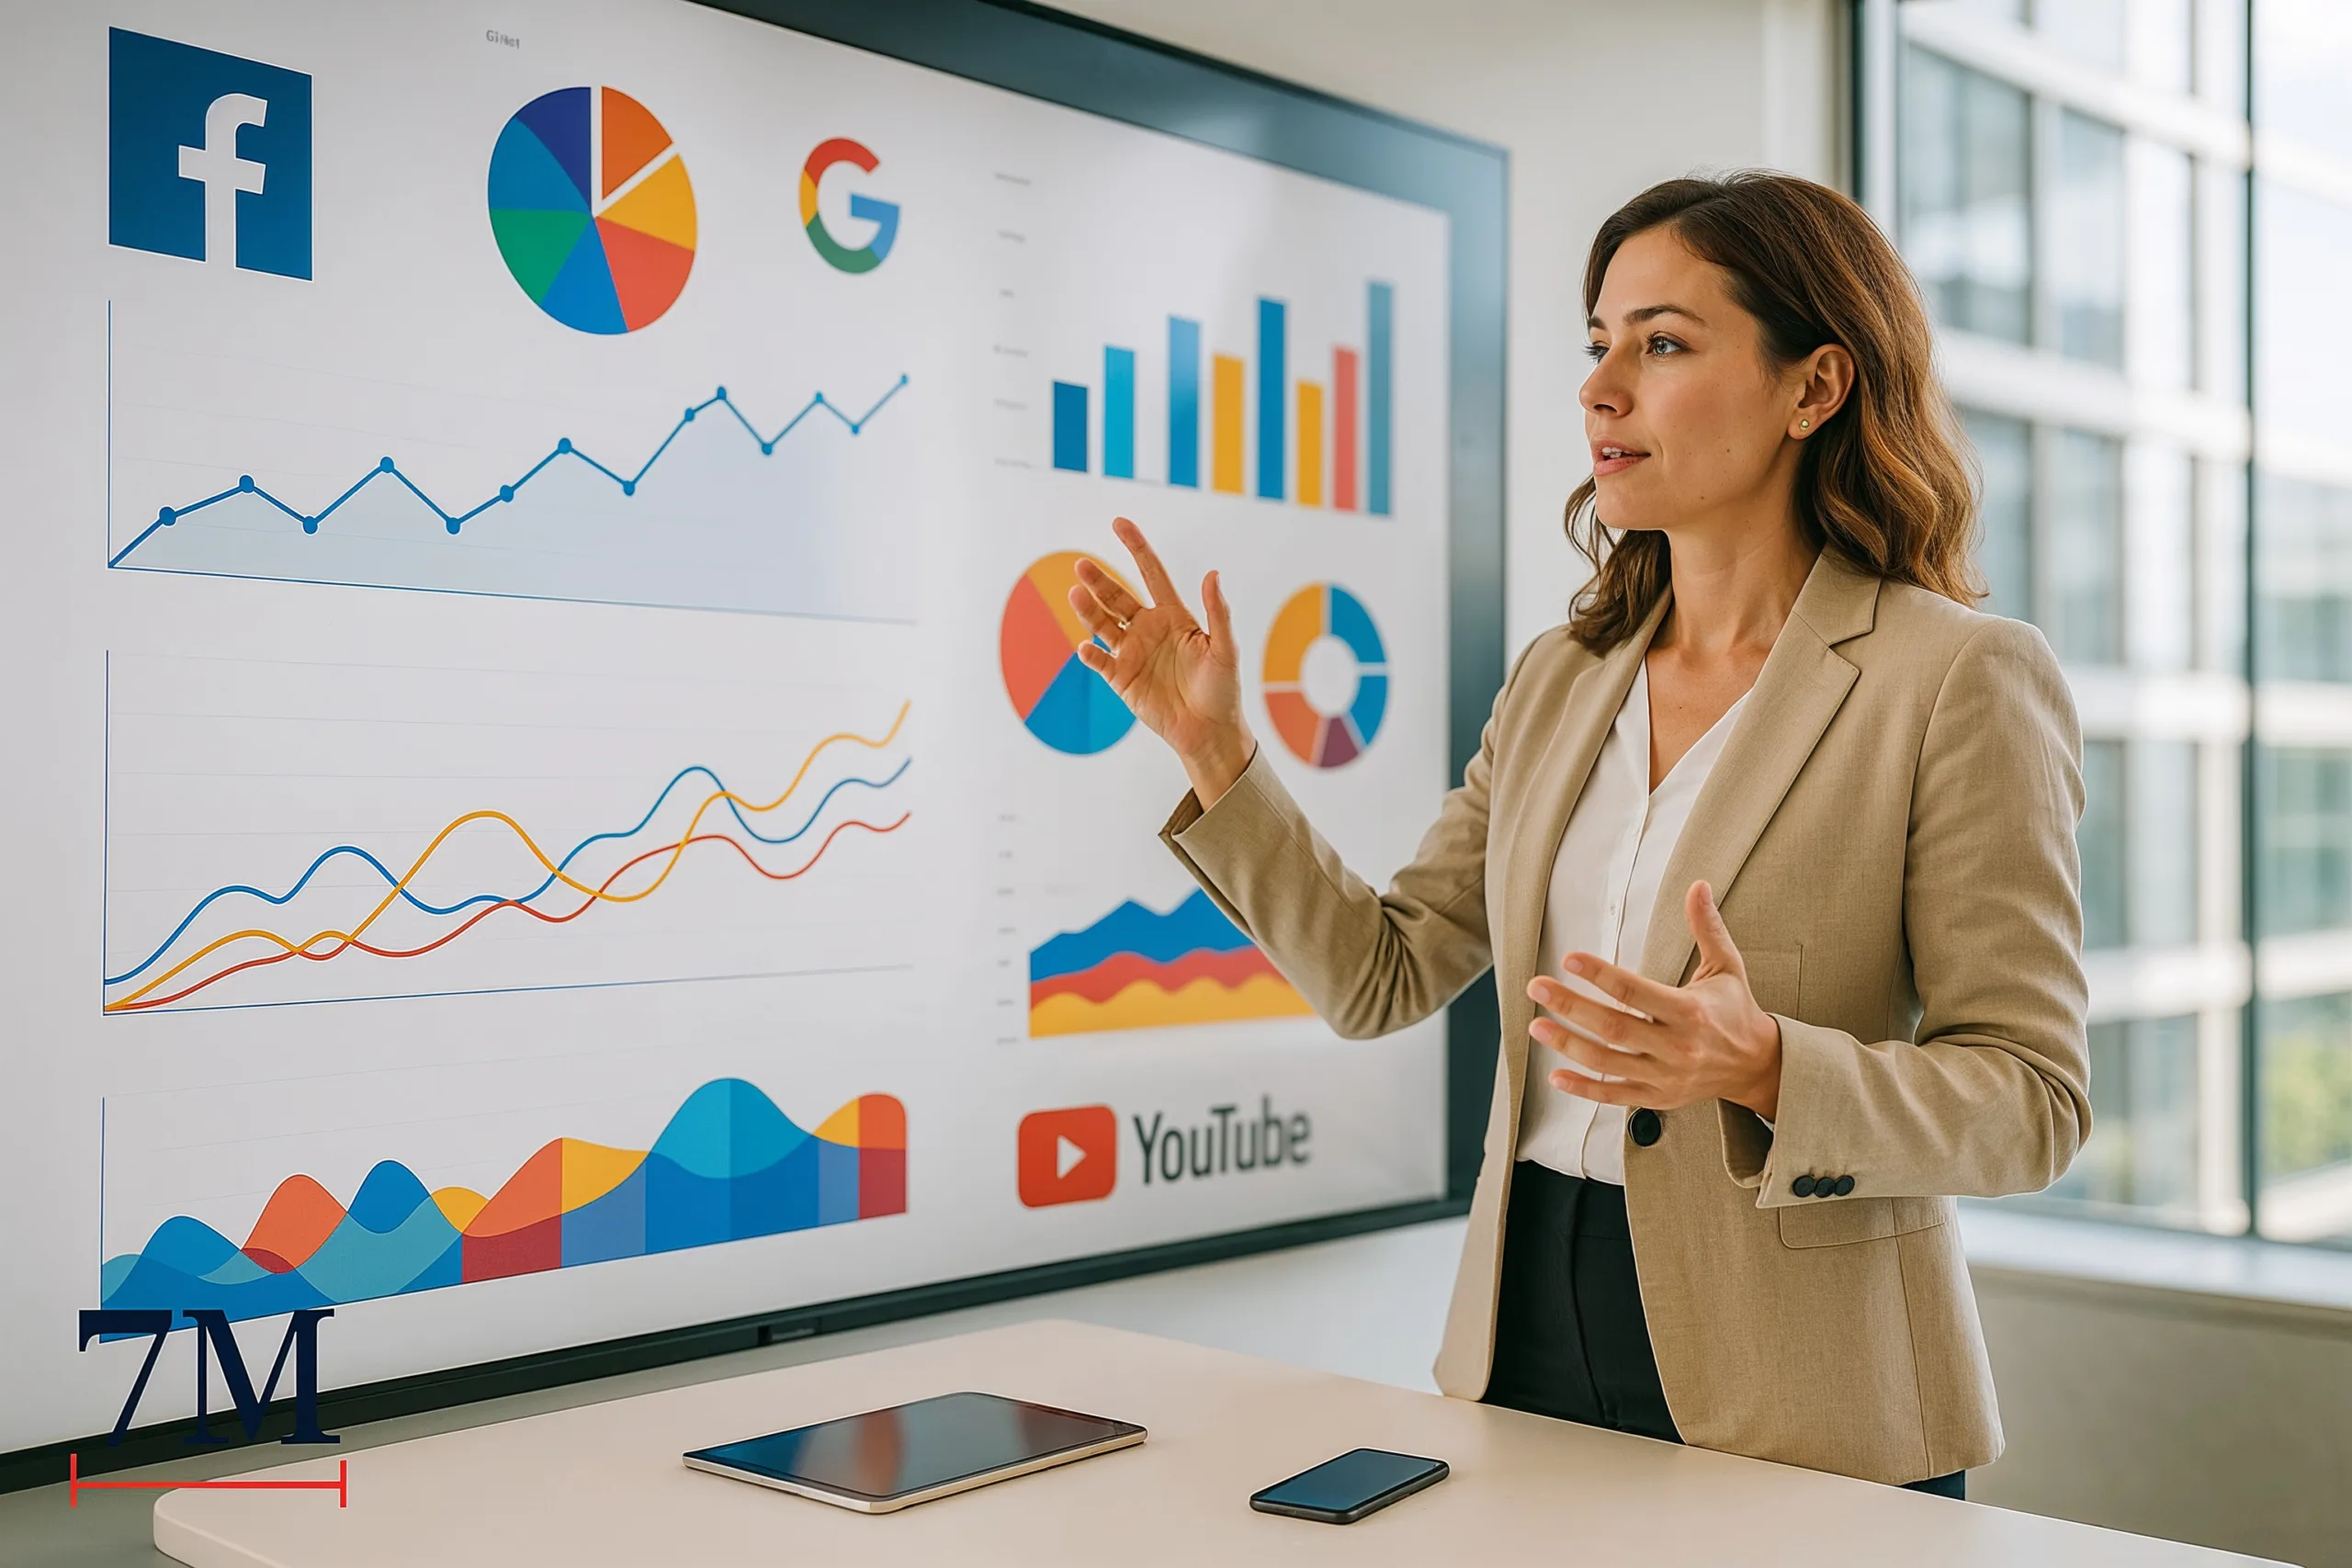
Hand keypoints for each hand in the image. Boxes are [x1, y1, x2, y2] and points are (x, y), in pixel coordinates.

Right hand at [1068, 517, 1256, 805]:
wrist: (1210, 731)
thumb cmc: (1223, 689)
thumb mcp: (1225, 649)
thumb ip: (1218, 612)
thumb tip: (1213, 574)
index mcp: (1174, 616)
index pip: (1151, 573)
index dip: (1136, 547)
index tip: (1119, 523)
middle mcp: (1149, 630)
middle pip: (1118, 596)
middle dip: (1100, 580)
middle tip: (1082, 564)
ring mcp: (1133, 653)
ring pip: (1103, 624)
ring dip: (1088, 610)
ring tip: (1075, 593)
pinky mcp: (1121, 679)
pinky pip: (1100, 661)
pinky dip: (1090, 653)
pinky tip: (1085, 646)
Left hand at [1525, 881, 1783, 1119]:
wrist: (1756, 1065)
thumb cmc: (1735, 1010)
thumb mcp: (1727, 966)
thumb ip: (1707, 927)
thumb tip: (1698, 885)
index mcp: (1690, 1011)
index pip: (1635, 991)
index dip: (1600, 975)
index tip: (1569, 958)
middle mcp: (1677, 1046)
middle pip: (1614, 1026)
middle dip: (1571, 1006)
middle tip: (1536, 987)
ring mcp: (1666, 1075)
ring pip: (1608, 1061)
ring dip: (1568, 1045)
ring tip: (1536, 1026)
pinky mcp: (1658, 1097)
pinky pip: (1614, 1095)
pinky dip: (1584, 1089)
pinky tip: (1555, 1076)